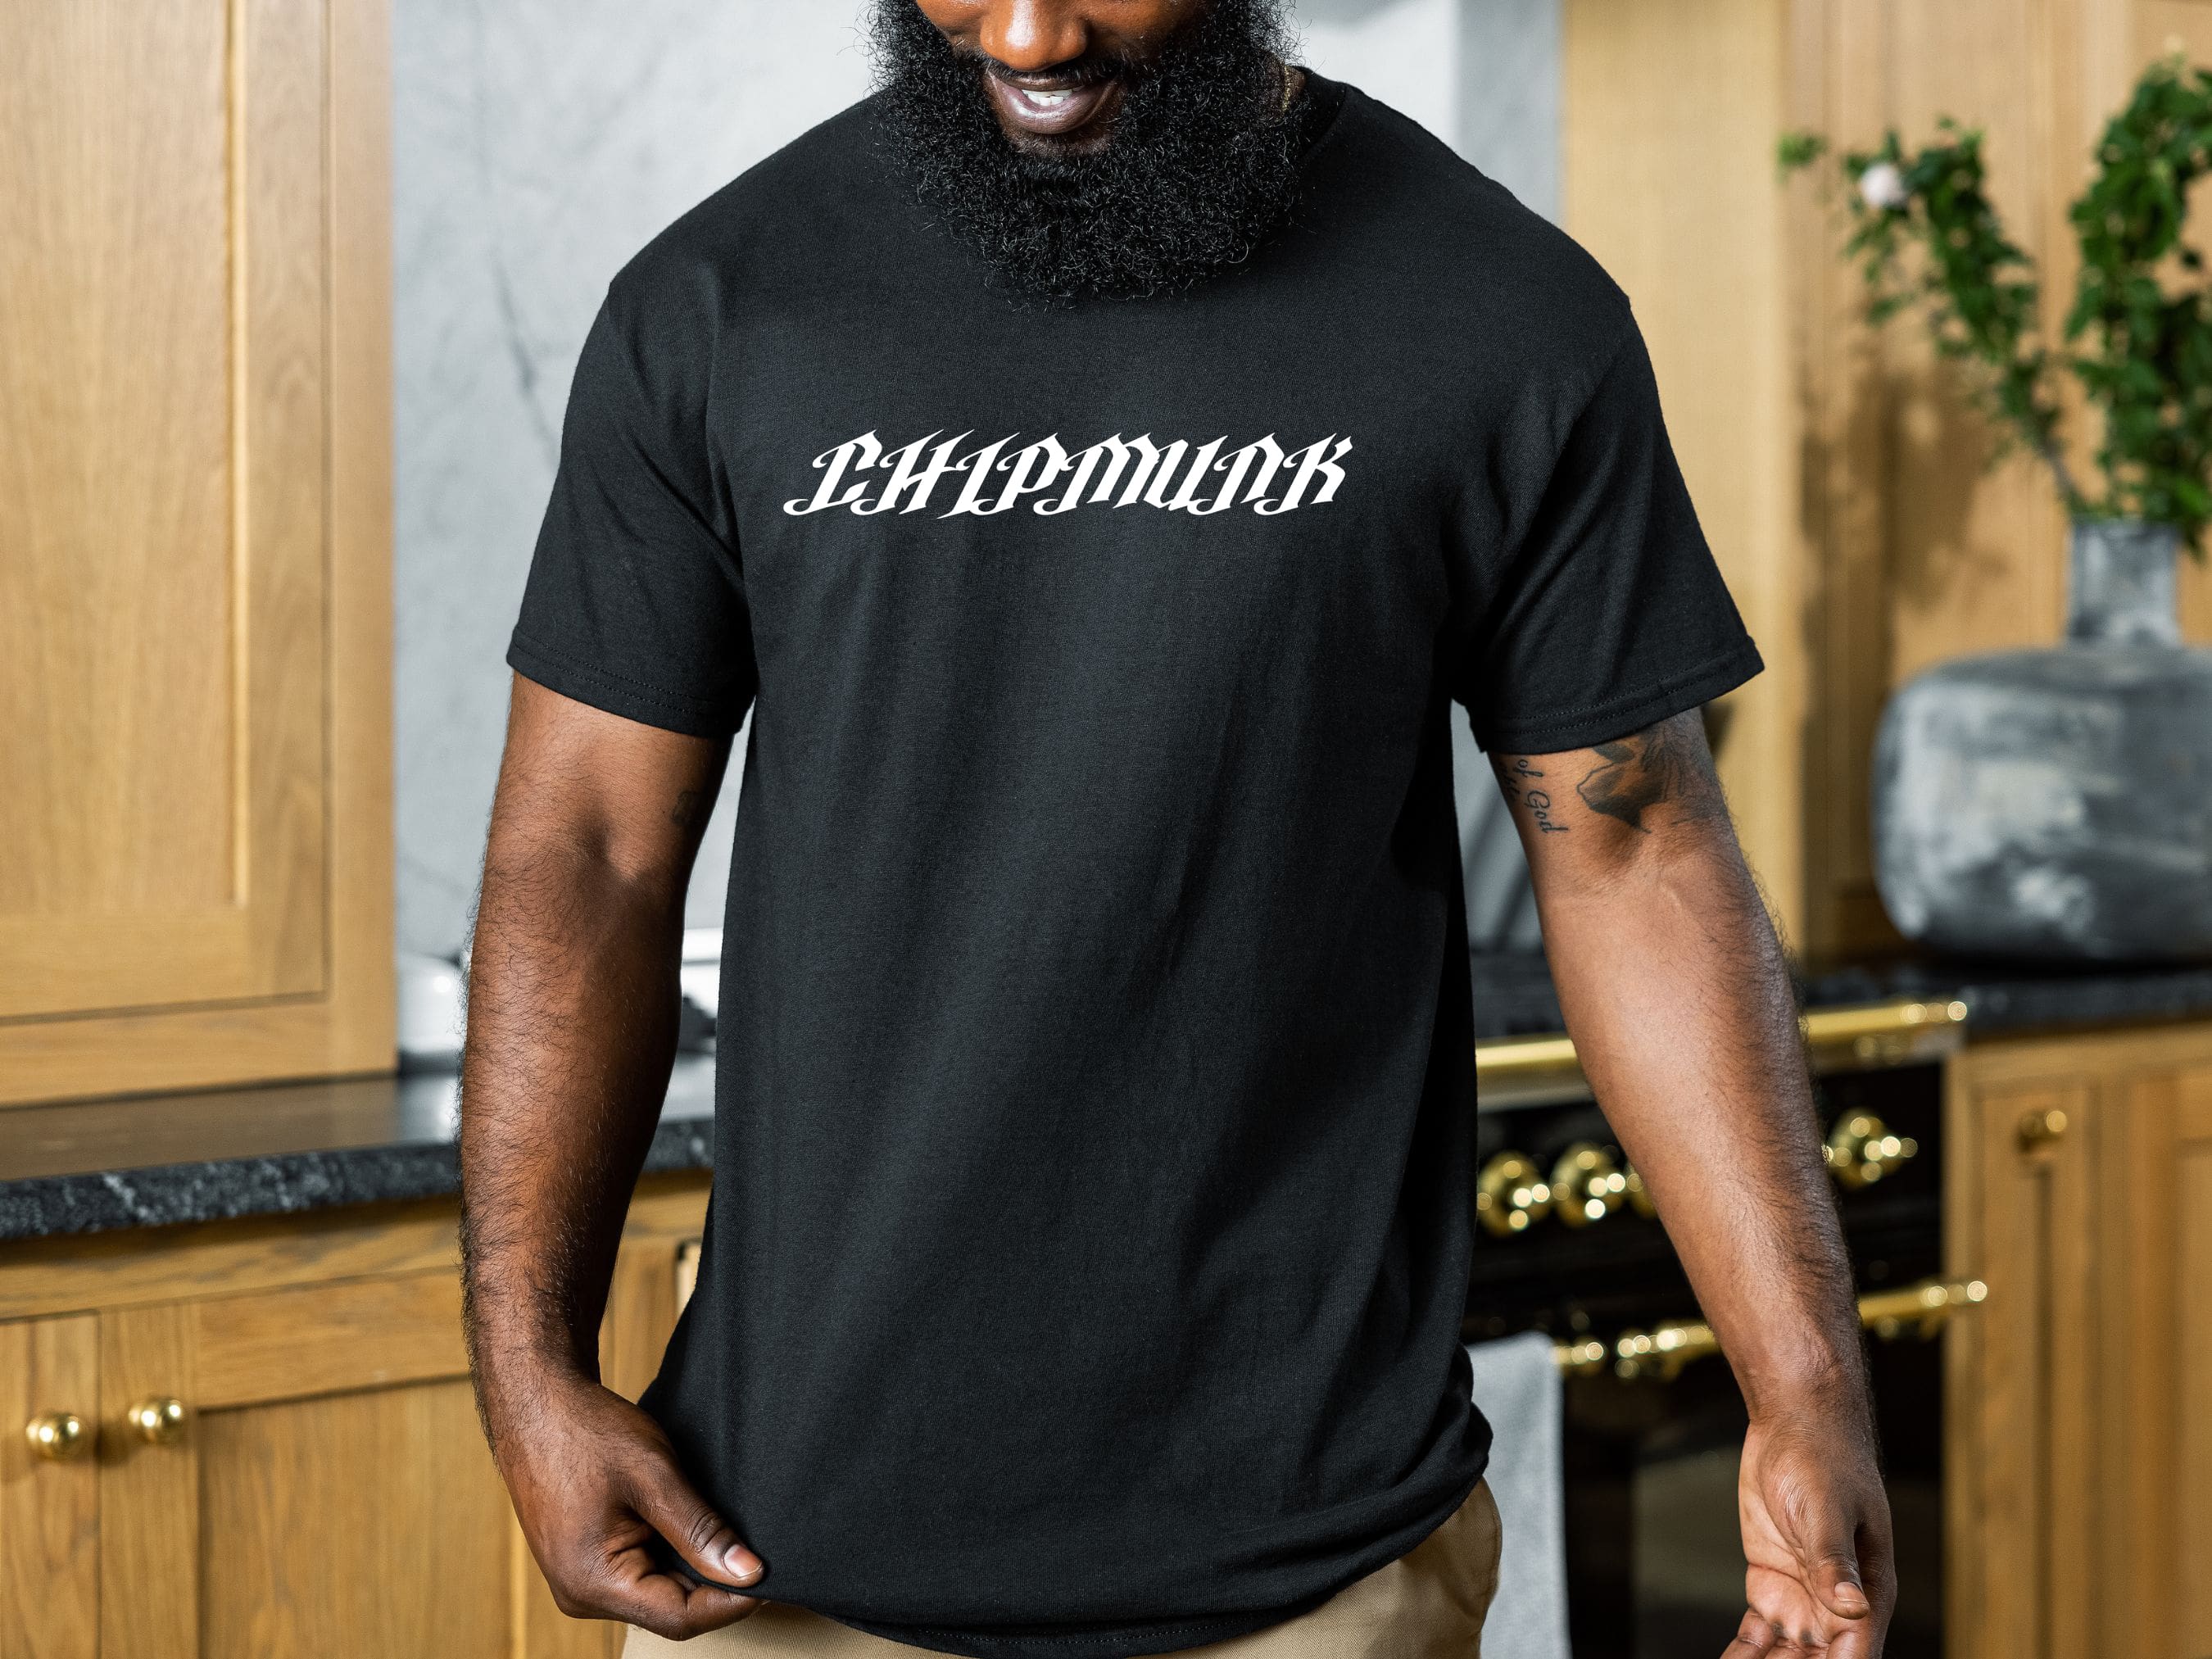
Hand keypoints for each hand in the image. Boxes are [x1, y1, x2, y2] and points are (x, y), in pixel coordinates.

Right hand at [491, 1366, 763, 1638]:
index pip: (680, 1617)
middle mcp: (581, 1594)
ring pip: (655, 1593)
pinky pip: (637, 1575)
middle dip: (714, 1584)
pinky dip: (668, 1556)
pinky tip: (686, 1526)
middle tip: (755, 1547)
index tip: (770, 1573)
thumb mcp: (654, 1476)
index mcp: (593, 1582)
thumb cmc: (587, 1432)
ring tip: (719, 1530)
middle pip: (669, 1610)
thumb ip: (701, 1530)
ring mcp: (578, 1581)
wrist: (536, 1404)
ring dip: (691, 1568)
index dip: (731, 1600)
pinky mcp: (582, 1564)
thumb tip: (748, 1573)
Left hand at [1724, 1412, 1893, 1655]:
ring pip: (1787, 1656)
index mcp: (1868, 1592)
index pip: (1853, 1656)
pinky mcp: (1771, 1582)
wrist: (1793, 1423)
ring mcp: (1802, 1595)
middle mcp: (1836, 1604)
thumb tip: (1853, 1608)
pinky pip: (1758, 1634)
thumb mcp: (1826, 1509)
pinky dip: (1745, 1654)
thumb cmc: (1824, 1457)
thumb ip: (1836, 1562)